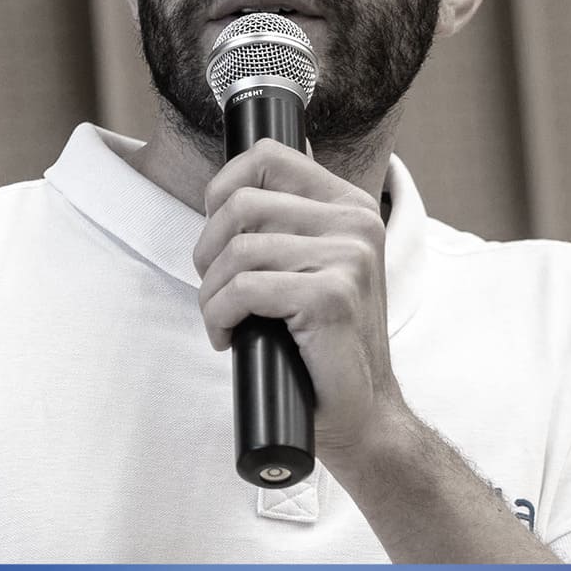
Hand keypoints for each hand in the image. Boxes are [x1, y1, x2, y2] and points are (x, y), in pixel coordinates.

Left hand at [194, 139, 404, 467]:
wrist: (361, 414)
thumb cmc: (322, 344)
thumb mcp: (309, 266)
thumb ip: (285, 224)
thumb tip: (226, 193)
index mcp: (351, 205)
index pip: (267, 156)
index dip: (221, 189)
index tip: (216, 235)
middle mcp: (356, 221)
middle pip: (242, 204)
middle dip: (208, 252)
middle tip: (216, 292)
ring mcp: (349, 256)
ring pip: (238, 250)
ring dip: (211, 293)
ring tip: (223, 320)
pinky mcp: (332, 295)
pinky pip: (244, 288)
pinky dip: (220, 315)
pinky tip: (230, 338)